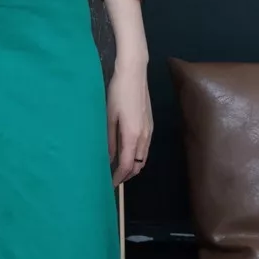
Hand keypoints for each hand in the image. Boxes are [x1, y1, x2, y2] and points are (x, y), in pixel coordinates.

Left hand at [107, 61, 152, 185]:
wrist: (134, 74)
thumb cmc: (117, 93)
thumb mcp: (108, 117)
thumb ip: (109, 140)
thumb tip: (108, 159)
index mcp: (132, 135)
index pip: (127, 165)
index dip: (118, 177)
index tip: (109, 184)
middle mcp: (144, 136)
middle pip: (138, 164)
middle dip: (126, 175)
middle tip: (112, 178)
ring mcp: (149, 130)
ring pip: (143, 157)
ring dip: (132, 166)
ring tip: (118, 168)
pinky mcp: (150, 124)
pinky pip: (145, 147)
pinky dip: (137, 155)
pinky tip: (127, 152)